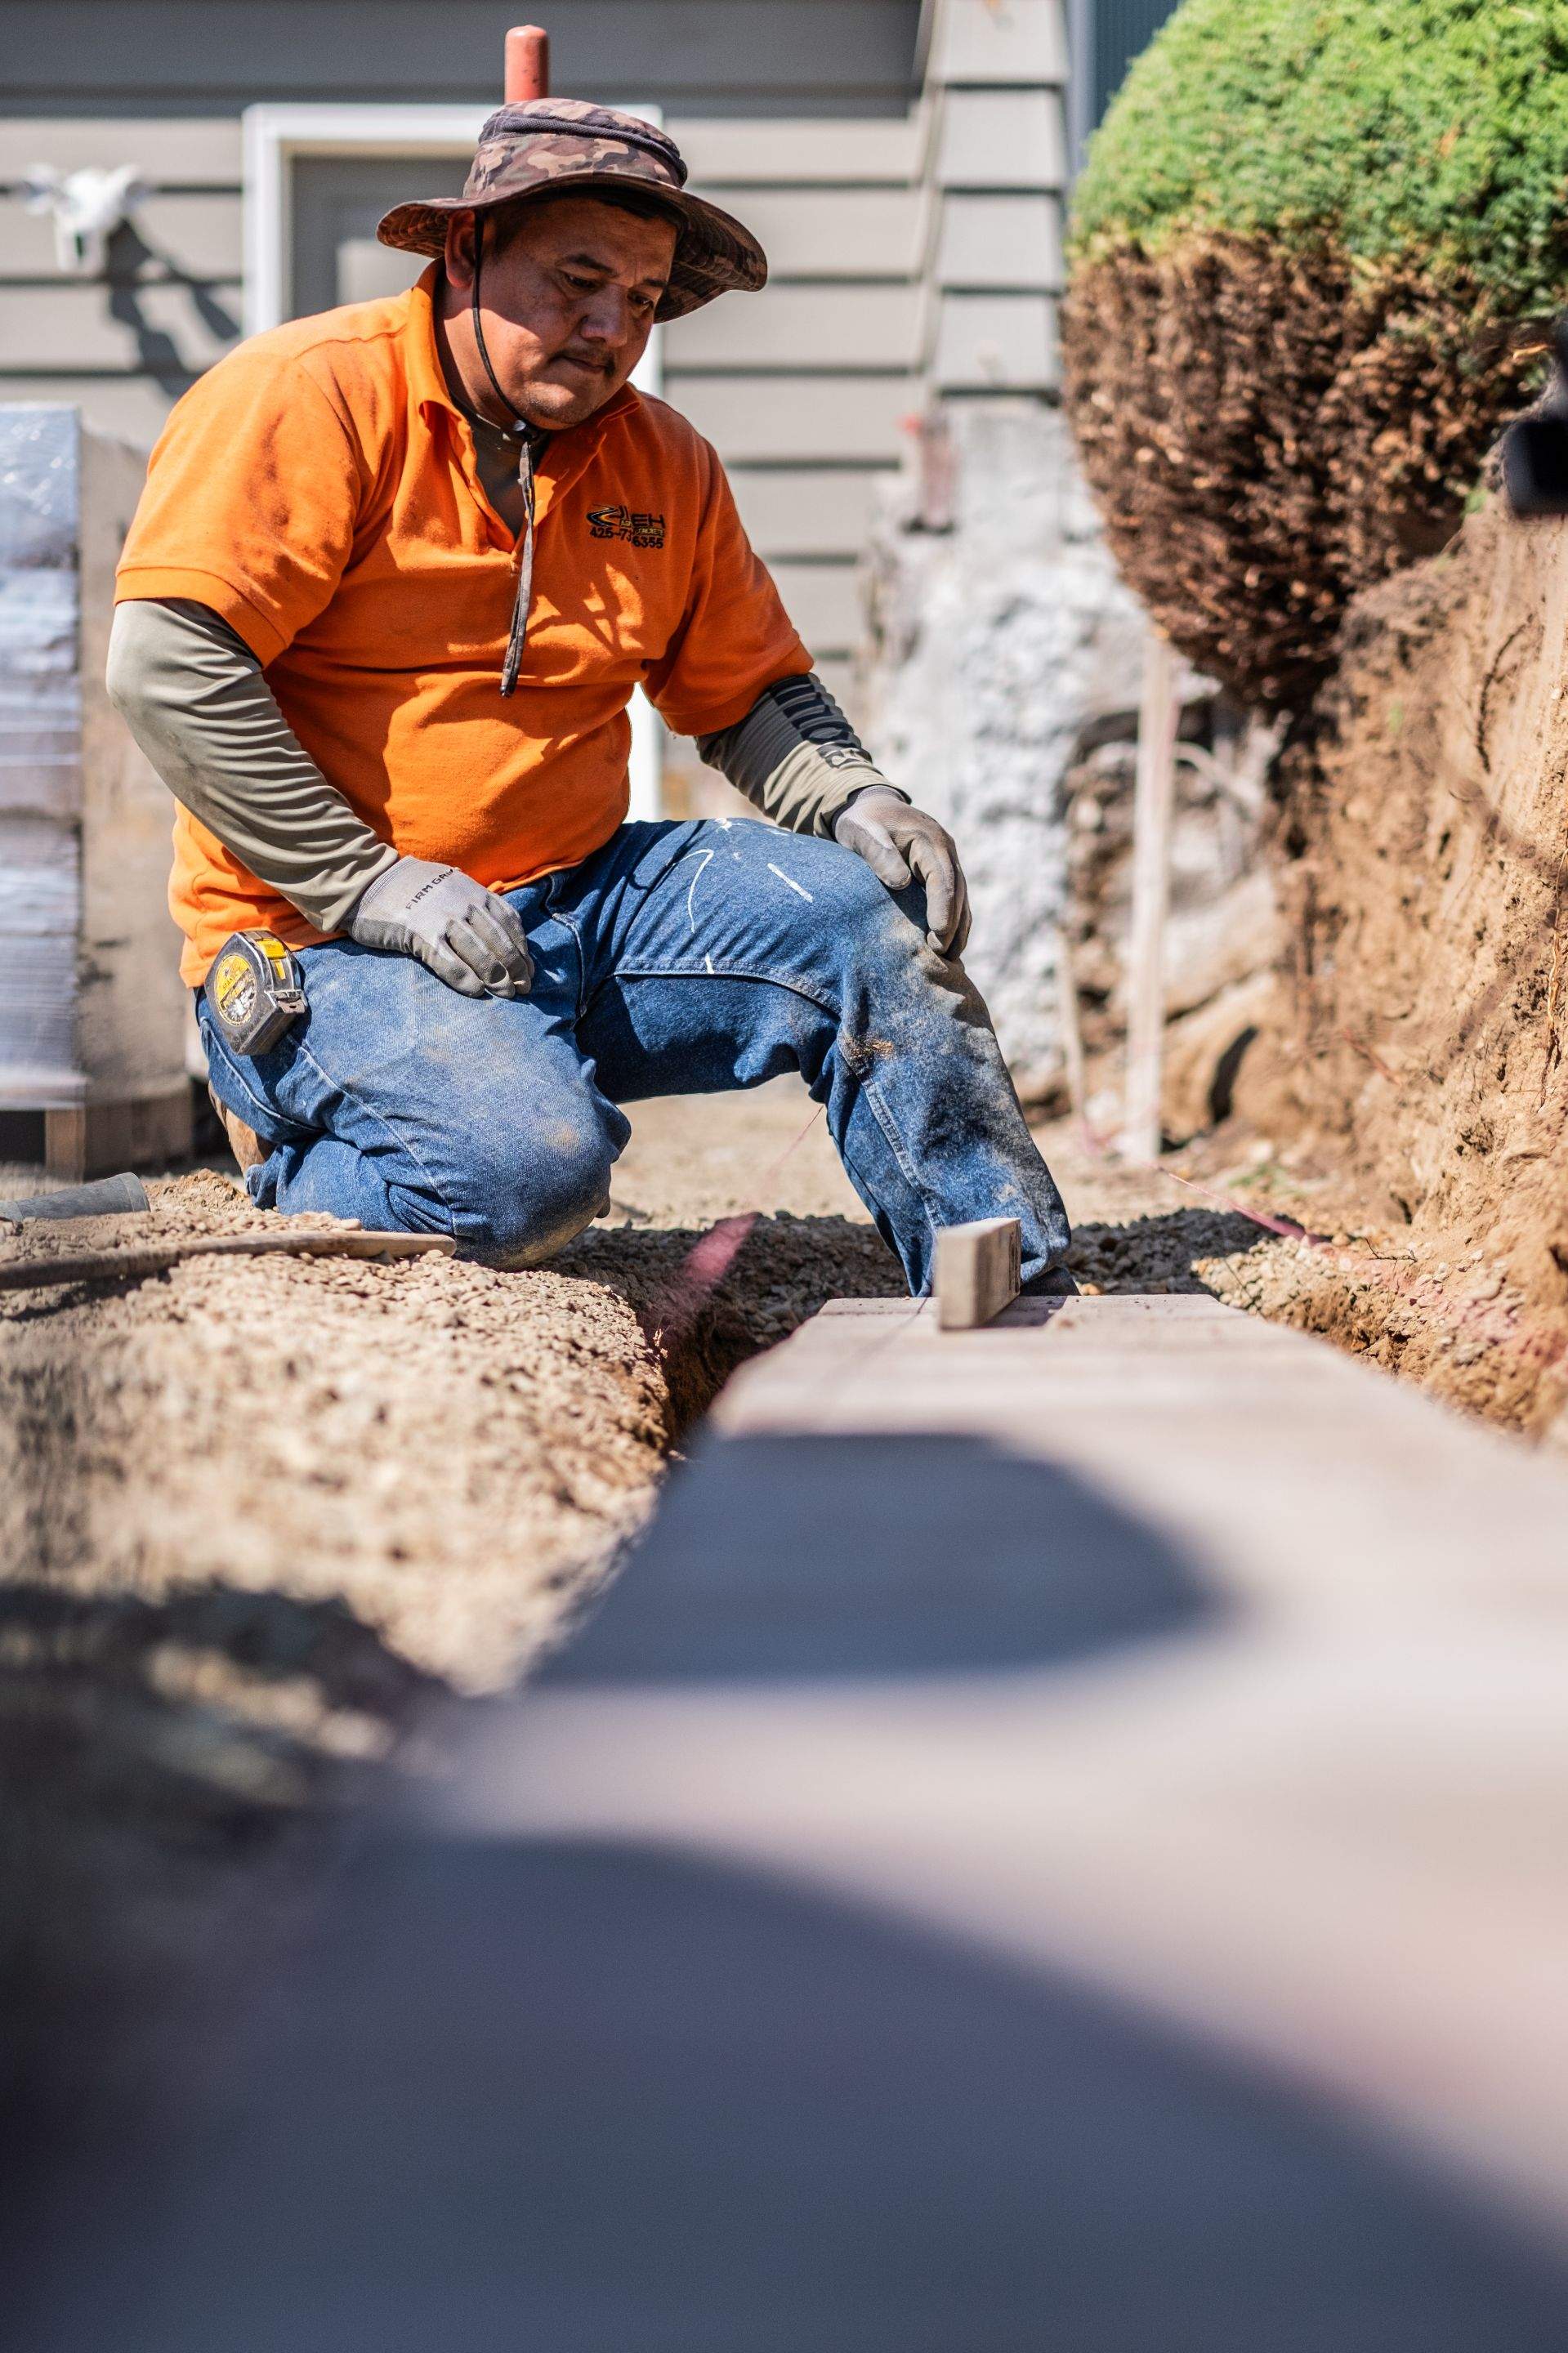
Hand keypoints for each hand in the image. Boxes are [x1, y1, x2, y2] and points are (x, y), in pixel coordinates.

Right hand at [348, 857, 532, 997]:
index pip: (509, 922)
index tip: (529, 968)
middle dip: (515, 968)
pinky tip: (476, 992)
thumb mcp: (451, 884)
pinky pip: (450, 964)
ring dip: (497, 978)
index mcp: (473, 891)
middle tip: (523, 988)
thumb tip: (499, 930)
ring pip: (481, 955)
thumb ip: (474, 901)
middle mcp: (463, 904)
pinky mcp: (420, 936)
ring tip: (506, 994)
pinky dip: (466, 981)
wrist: (371, 881)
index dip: (522, 948)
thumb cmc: (412, 888)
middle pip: (500, 942)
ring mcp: (442, 919)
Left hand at [832, 788, 970, 956]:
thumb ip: (879, 854)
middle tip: (941, 956)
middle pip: (957, 892)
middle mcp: (945, 849)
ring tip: (949, 957)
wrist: (870, 806)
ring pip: (961, 897)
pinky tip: (949, 942)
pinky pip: (955, 896)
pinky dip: (955, 918)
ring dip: (958, 927)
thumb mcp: (862, 833)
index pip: (942, 881)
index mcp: (929, 840)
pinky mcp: (943, 868)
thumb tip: (902, 882)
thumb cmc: (863, 822)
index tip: (937, 936)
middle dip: (953, 926)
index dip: (943, 910)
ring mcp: (948, 858)